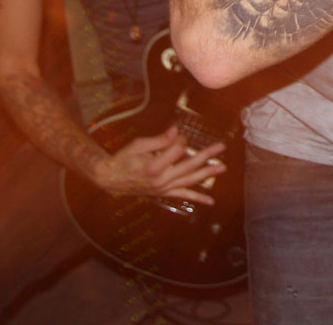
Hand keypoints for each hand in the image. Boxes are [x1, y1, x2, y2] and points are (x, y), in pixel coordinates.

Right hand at [93, 125, 226, 204]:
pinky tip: (210, 201)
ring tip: (222, 168)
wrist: (110, 178)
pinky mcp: (164, 193)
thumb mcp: (139, 144)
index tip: (176, 134)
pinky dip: (198, 198)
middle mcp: (162, 180)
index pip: (178, 149)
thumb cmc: (124, 158)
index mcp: (155, 166)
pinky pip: (183, 196)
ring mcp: (164, 188)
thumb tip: (177, 130)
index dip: (180, 139)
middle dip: (207, 155)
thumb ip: (160, 139)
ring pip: (190, 180)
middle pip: (189, 165)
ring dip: (208, 173)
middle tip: (221, 147)